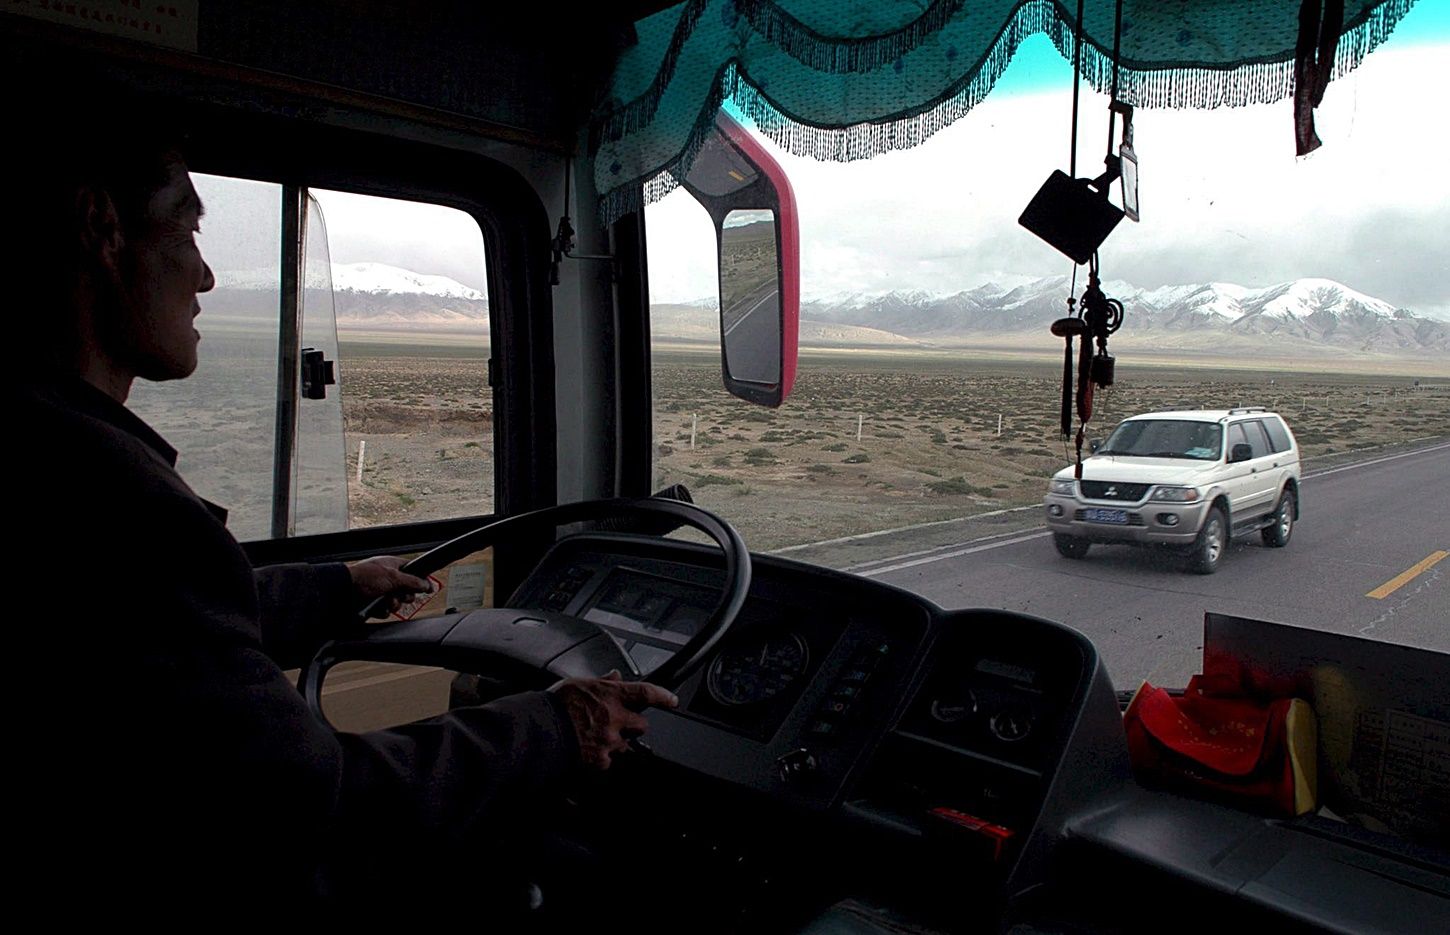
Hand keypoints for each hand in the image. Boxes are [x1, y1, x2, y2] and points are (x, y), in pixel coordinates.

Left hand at [348, 555, 432, 614]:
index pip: (412, 570)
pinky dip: (383, 611)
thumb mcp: (394, 577)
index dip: (420, 579)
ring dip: (393, 604)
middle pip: (406, 589)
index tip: (428, 588)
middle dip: (404, 596)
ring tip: (385, 602)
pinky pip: (385, 610)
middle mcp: (386, 577)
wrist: (342, 592)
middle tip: (400, 595)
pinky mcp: (372, 603)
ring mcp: (379, 590)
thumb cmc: (365, 577)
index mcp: (391, 565)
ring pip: (396, 602)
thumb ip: (413, 581)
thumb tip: (426, 584)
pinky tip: (377, 608)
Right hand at [549, 671, 678, 769]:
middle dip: (633, 726)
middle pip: (641, 725)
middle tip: (618, 724)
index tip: (672, 700)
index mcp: (611, 695)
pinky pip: (609, 761)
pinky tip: (588, 751)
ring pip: (625, 745)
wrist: (539, 730)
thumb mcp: (578, 683)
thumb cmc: (555, 705)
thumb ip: (601, 682)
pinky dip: (601, 758)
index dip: (663, 696)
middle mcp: (615, 718)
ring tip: (596, 738)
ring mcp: (609, 741)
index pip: (646, 693)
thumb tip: (614, 675)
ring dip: (616, 742)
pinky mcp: (600, 759)